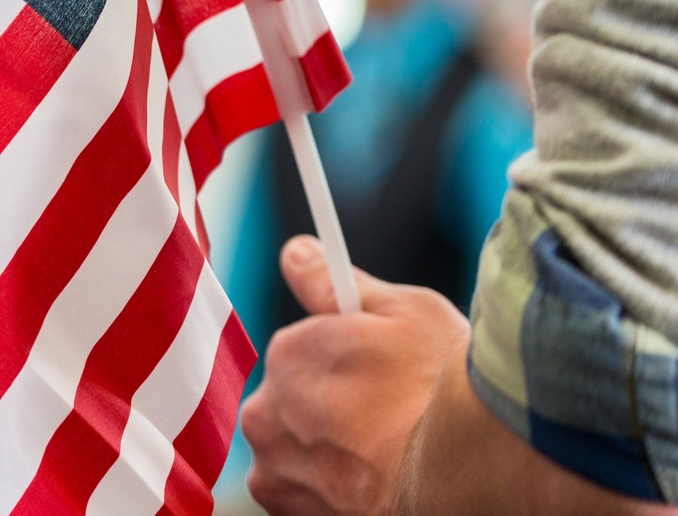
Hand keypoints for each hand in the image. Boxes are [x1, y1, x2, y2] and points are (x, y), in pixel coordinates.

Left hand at [241, 236, 467, 515]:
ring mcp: (276, 467)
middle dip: (331, 406)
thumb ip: (333, 284)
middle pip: (295, 400)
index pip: (304, 350)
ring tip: (384, 453)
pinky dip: (327, 490)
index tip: (375, 376)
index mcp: (290, 353)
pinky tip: (370, 483)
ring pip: (294, 448)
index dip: (346, 361)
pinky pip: (299, 492)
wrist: (474, 475)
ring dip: (326, 450)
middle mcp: (268, 409)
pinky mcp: (288, 512)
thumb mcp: (406, 311)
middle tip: (389, 417)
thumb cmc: (446, 390)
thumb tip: (294, 252)